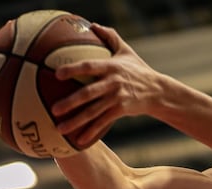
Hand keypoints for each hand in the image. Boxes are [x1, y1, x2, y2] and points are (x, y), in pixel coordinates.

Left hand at [51, 24, 162, 146]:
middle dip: (71, 102)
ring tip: (59, 128)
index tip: (57, 73)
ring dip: (76, 121)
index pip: (89, 66)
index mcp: (111, 67)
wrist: (158, 91)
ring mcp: (117, 98)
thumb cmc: (138, 69)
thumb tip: (92, 25)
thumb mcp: (126, 51)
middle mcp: (113, 83)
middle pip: (89, 93)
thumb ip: (110, 36)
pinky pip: (103, 122)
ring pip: (94, 112)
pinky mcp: (121, 110)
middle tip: (53, 109)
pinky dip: (91, 132)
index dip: (73, 69)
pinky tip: (79, 140)